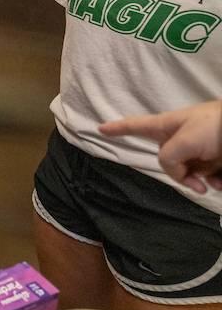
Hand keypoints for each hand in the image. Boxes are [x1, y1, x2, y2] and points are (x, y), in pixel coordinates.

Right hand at [99, 101, 221, 193]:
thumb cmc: (213, 127)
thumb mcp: (182, 141)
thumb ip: (168, 158)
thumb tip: (176, 173)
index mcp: (168, 126)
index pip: (136, 126)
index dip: (117, 128)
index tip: (100, 129)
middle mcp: (181, 137)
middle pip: (168, 160)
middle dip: (181, 176)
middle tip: (196, 183)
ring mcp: (200, 148)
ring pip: (190, 172)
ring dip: (202, 181)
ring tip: (215, 181)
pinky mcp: (216, 158)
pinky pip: (208, 175)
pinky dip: (215, 181)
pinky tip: (221, 181)